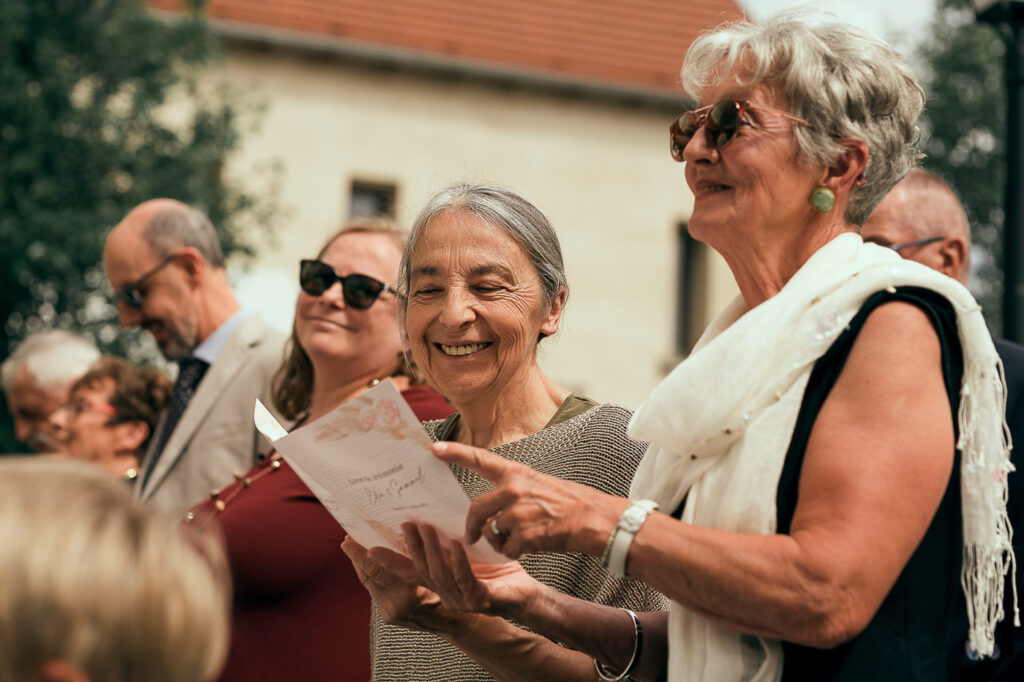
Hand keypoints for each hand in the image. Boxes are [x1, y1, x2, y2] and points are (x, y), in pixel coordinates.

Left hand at [341, 536, 459, 633]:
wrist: (450, 622)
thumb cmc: (449, 591)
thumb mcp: (436, 571)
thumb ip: (418, 558)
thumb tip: (399, 534)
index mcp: (408, 594)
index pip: (376, 571)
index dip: (361, 555)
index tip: (350, 540)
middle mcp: (395, 606)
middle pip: (368, 578)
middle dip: (355, 558)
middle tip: (346, 541)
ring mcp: (390, 613)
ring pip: (369, 585)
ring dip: (361, 567)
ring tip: (354, 549)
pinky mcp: (388, 617)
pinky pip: (375, 592)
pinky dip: (371, 577)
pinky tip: (369, 565)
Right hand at [396, 521, 544, 620]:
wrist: (525, 595)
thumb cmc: (496, 571)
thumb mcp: (466, 553)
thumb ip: (446, 542)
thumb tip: (428, 517)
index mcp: (440, 583)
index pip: (409, 572)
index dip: (389, 561)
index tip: (368, 547)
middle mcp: (446, 594)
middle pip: (422, 570)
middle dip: (413, 546)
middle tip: (407, 524)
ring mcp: (461, 601)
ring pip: (440, 575)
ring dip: (432, 550)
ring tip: (427, 528)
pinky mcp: (480, 600)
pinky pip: (465, 580)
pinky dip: (458, 561)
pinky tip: (455, 544)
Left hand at [432, 441, 626, 558]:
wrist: (594, 520)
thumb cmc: (569, 503)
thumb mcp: (538, 484)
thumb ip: (513, 490)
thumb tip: (494, 508)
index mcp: (516, 474)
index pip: (480, 460)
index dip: (455, 453)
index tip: (434, 448)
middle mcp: (514, 489)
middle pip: (476, 509)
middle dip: (472, 527)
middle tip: (471, 537)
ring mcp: (518, 512)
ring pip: (494, 533)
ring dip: (503, 541)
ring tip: (526, 537)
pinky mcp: (525, 534)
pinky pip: (507, 550)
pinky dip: (516, 553)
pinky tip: (533, 546)